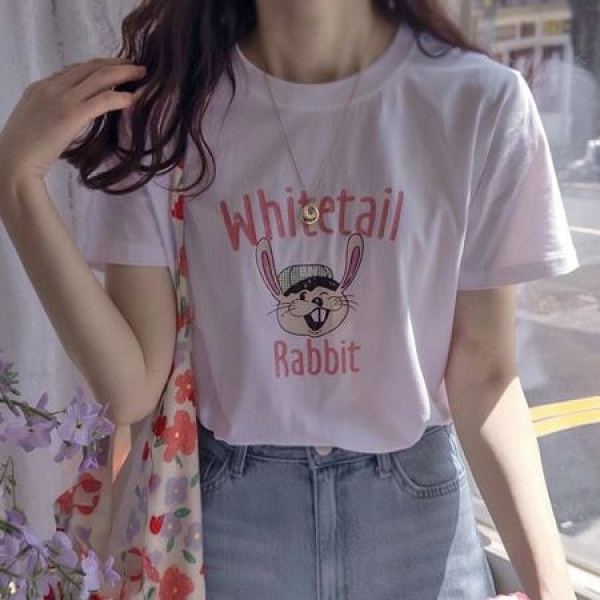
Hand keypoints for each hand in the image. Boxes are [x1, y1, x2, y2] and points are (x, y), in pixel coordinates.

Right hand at [0, 57, 146, 184]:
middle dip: (115, 64)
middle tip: (136, 66)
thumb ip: (54, 112)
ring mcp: (62, 98)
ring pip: (100, 77)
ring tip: (142, 74)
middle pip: (90, 67)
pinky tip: (135, 99)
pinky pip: (103, 100)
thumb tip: (73, 116)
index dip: (98, 66)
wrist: (13, 161)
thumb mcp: (37, 121)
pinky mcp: (72, 114)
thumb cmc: (24, 149)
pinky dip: (122, 97)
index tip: (116, 68)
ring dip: (124, 73)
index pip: (75, 69)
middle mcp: (52, 87)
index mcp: (41, 87)